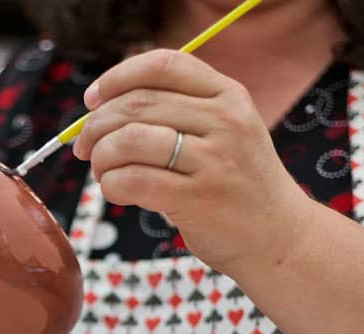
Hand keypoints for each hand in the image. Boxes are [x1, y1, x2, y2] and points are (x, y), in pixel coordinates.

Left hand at [72, 49, 310, 274]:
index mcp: (229, 96)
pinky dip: (111, 185)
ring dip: (101, 156)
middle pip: (137, 104)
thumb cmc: (237, 185)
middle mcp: (225, 121)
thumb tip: (103, 107)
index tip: (92, 99)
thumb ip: (179, 111)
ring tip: (101, 171)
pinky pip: (132, 180)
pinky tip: (115, 191)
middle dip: (96, 125)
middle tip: (84, 147)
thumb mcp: (225, 132)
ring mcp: (213, 161)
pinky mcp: (197, 199)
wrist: (279, 237)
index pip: (163, 65)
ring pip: (130, 140)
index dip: (117, 77)